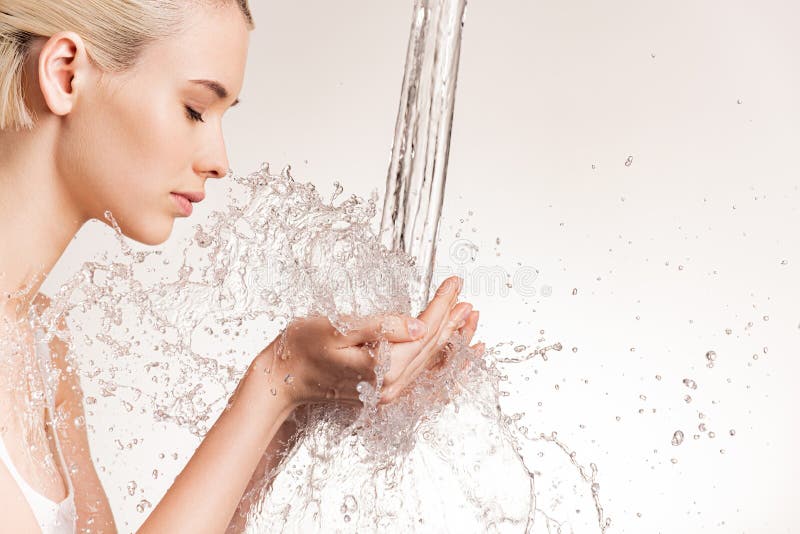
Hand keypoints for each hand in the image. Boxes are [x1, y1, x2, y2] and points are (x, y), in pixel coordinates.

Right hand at [257, 276, 472, 407]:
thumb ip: (381, 326)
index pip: (424, 332)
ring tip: (467, 318)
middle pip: (432, 349)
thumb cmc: (301, 347)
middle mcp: (390, 387)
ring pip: (431, 363)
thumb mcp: (338, 327)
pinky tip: (450, 351)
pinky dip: (440, 360)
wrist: (281, 379)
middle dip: (452, 321)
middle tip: (466, 298)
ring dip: (450, 339)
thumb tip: (420, 324)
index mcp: (382, 369)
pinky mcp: (383, 392)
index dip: (442, 305)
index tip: (454, 283)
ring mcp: (387, 393)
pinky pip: (422, 375)